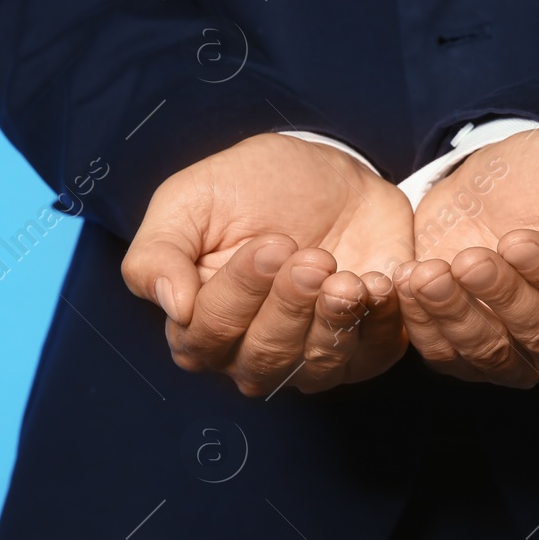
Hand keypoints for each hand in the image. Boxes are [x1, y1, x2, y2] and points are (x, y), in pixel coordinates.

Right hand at [121, 133, 411, 395]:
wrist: (329, 173)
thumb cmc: (250, 188)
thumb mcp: (189, 201)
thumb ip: (158, 254)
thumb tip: (173, 307)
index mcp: (200, 325)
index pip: (208, 334)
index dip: (239, 293)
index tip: (271, 245)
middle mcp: (251, 353)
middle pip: (264, 357)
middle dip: (291, 304)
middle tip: (313, 256)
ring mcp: (309, 357)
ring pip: (316, 366)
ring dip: (334, 320)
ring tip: (347, 276)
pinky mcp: (364, 348)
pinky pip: (373, 356)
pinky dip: (380, 323)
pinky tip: (379, 283)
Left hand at [396, 129, 538, 387]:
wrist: (491, 174)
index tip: (520, 241)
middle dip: (505, 297)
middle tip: (474, 256)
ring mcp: (520, 357)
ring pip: (495, 357)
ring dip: (460, 315)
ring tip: (434, 271)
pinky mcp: (466, 353)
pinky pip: (448, 357)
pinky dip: (426, 323)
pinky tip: (414, 281)